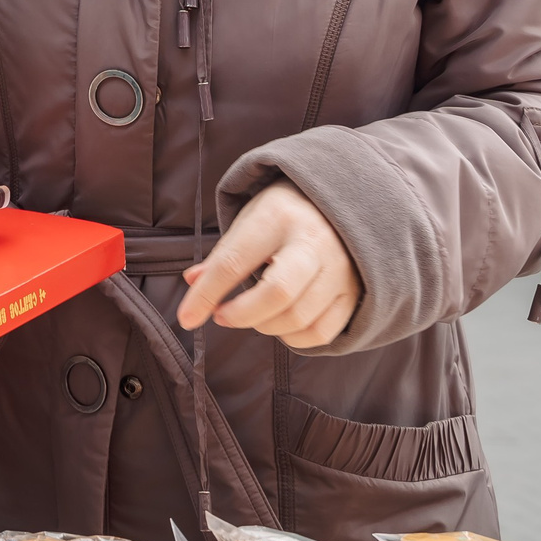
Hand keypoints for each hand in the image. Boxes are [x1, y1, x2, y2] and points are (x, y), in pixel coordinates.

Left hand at [178, 182, 361, 349]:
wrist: (341, 201)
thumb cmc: (283, 214)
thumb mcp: (249, 220)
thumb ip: (223, 255)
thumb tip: (192, 283)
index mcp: (277, 217)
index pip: (235, 261)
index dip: (207, 294)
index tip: (186, 318)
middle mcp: (313, 241)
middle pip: (278, 293)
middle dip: (242, 314)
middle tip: (222, 316)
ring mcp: (340, 268)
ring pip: (299, 317)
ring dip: (264, 326)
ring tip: (250, 315)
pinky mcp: (354, 292)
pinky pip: (322, 332)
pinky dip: (294, 338)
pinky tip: (279, 325)